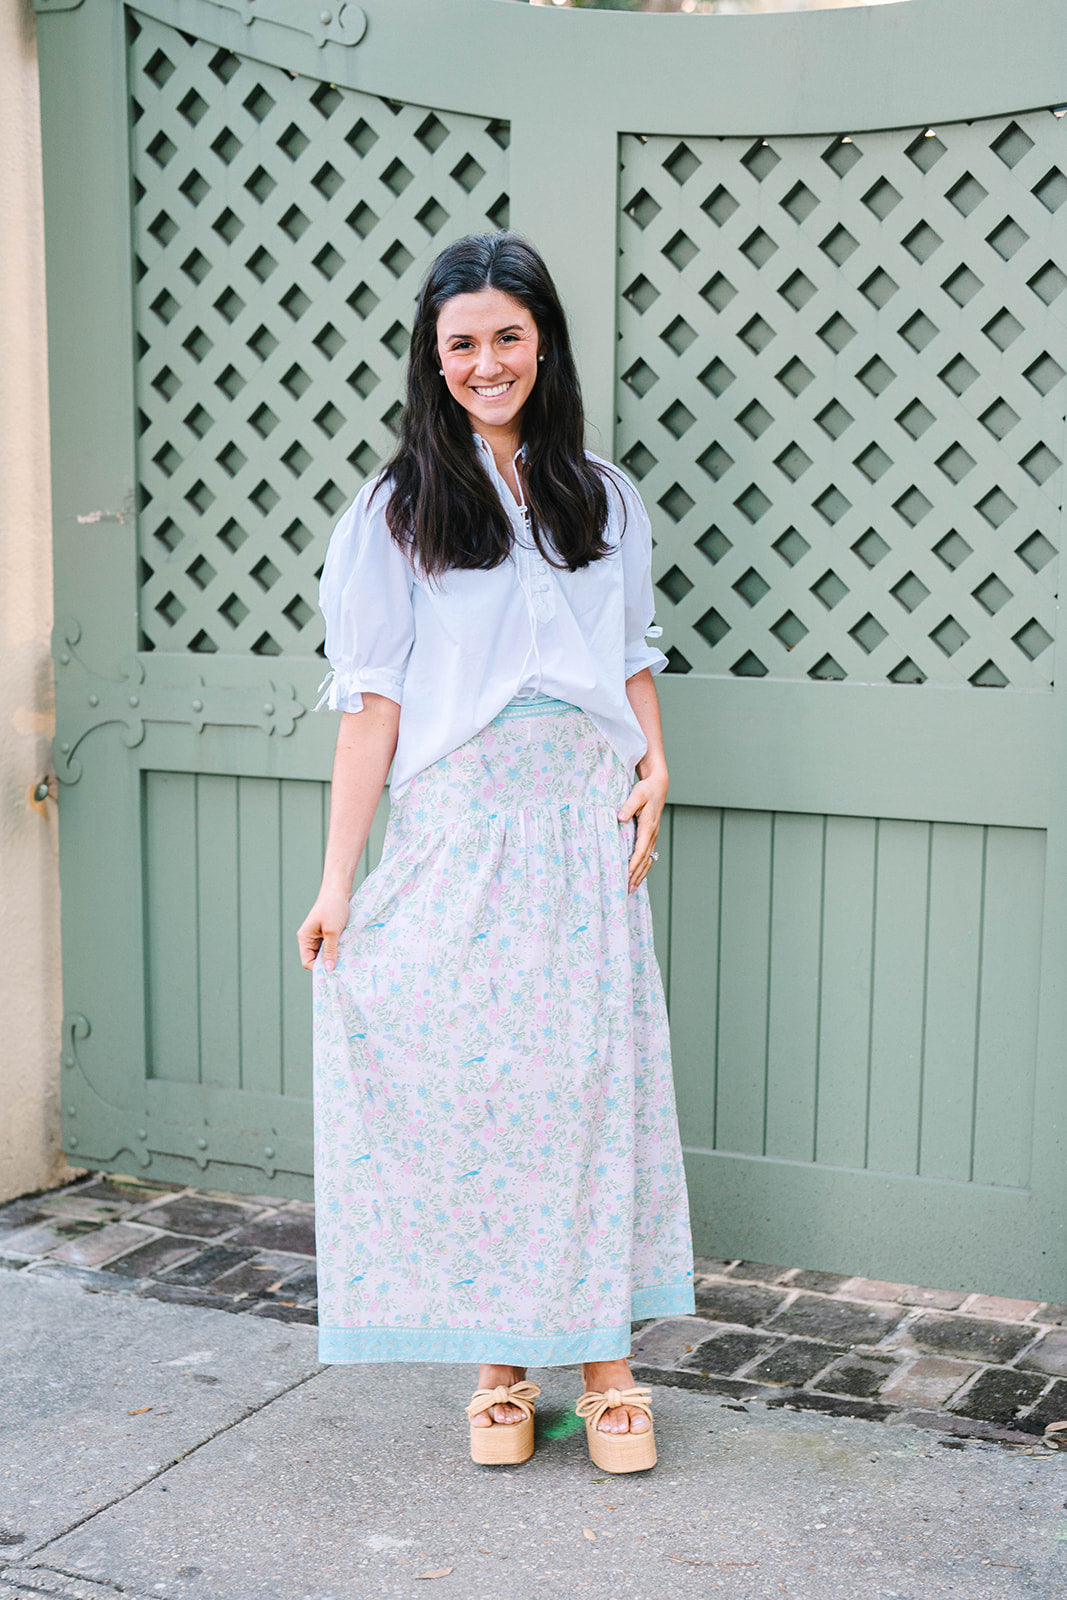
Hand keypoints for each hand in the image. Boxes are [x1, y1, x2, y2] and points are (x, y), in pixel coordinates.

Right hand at [297, 887, 351, 971]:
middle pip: (316, 959)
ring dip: (335, 955)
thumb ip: (330, 950)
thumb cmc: (333, 908)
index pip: (307, 961)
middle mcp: (310, 938)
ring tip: (346, 958)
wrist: (339, 890)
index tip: (334, 972)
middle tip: (343, 967)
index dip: (319, 968)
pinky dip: (338, 948)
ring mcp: (318, 935)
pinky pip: (331, 945)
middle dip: (328, 963)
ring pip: (325, 953)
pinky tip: (347, 950)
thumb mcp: (332, 931)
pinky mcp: (328, 932)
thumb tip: (328, 970)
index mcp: (305, 938)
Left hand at [618, 770, 667, 893]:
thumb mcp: (637, 794)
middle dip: (637, 875)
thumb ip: (628, 805)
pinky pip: (648, 855)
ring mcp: (653, 836)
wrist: (658, 785)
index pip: (640, 849)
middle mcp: (652, 834)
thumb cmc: (646, 789)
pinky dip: (643, 867)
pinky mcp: (651, 836)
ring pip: (648, 859)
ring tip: (632, 888)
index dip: (634, 863)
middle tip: (628, 889)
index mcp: (648, 826)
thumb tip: (620, 817)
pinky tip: (638, 875)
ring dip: (641, 874)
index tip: (627, 874)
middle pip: (645, 859)